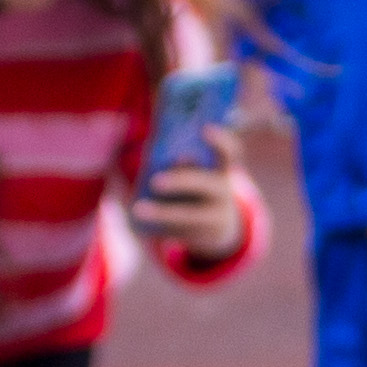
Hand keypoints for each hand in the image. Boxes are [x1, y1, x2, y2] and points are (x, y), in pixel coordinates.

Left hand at [129, 148, 244, 264]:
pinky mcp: (203, 237)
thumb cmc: (200, 189)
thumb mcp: (200, 176)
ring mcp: (215, 218)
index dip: (219, 141)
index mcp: (222, 172)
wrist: (220, 226)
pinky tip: (140, 226)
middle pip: (204, 185)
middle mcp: (223, 194)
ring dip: (163, 213)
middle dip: (180, 181)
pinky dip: (158, 228)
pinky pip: (179, 232)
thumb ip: (181, 166)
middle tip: (155, 181)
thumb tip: (145, 162)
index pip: (229, 153)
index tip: (204, 128)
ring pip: (189, 215)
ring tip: (138, 209)